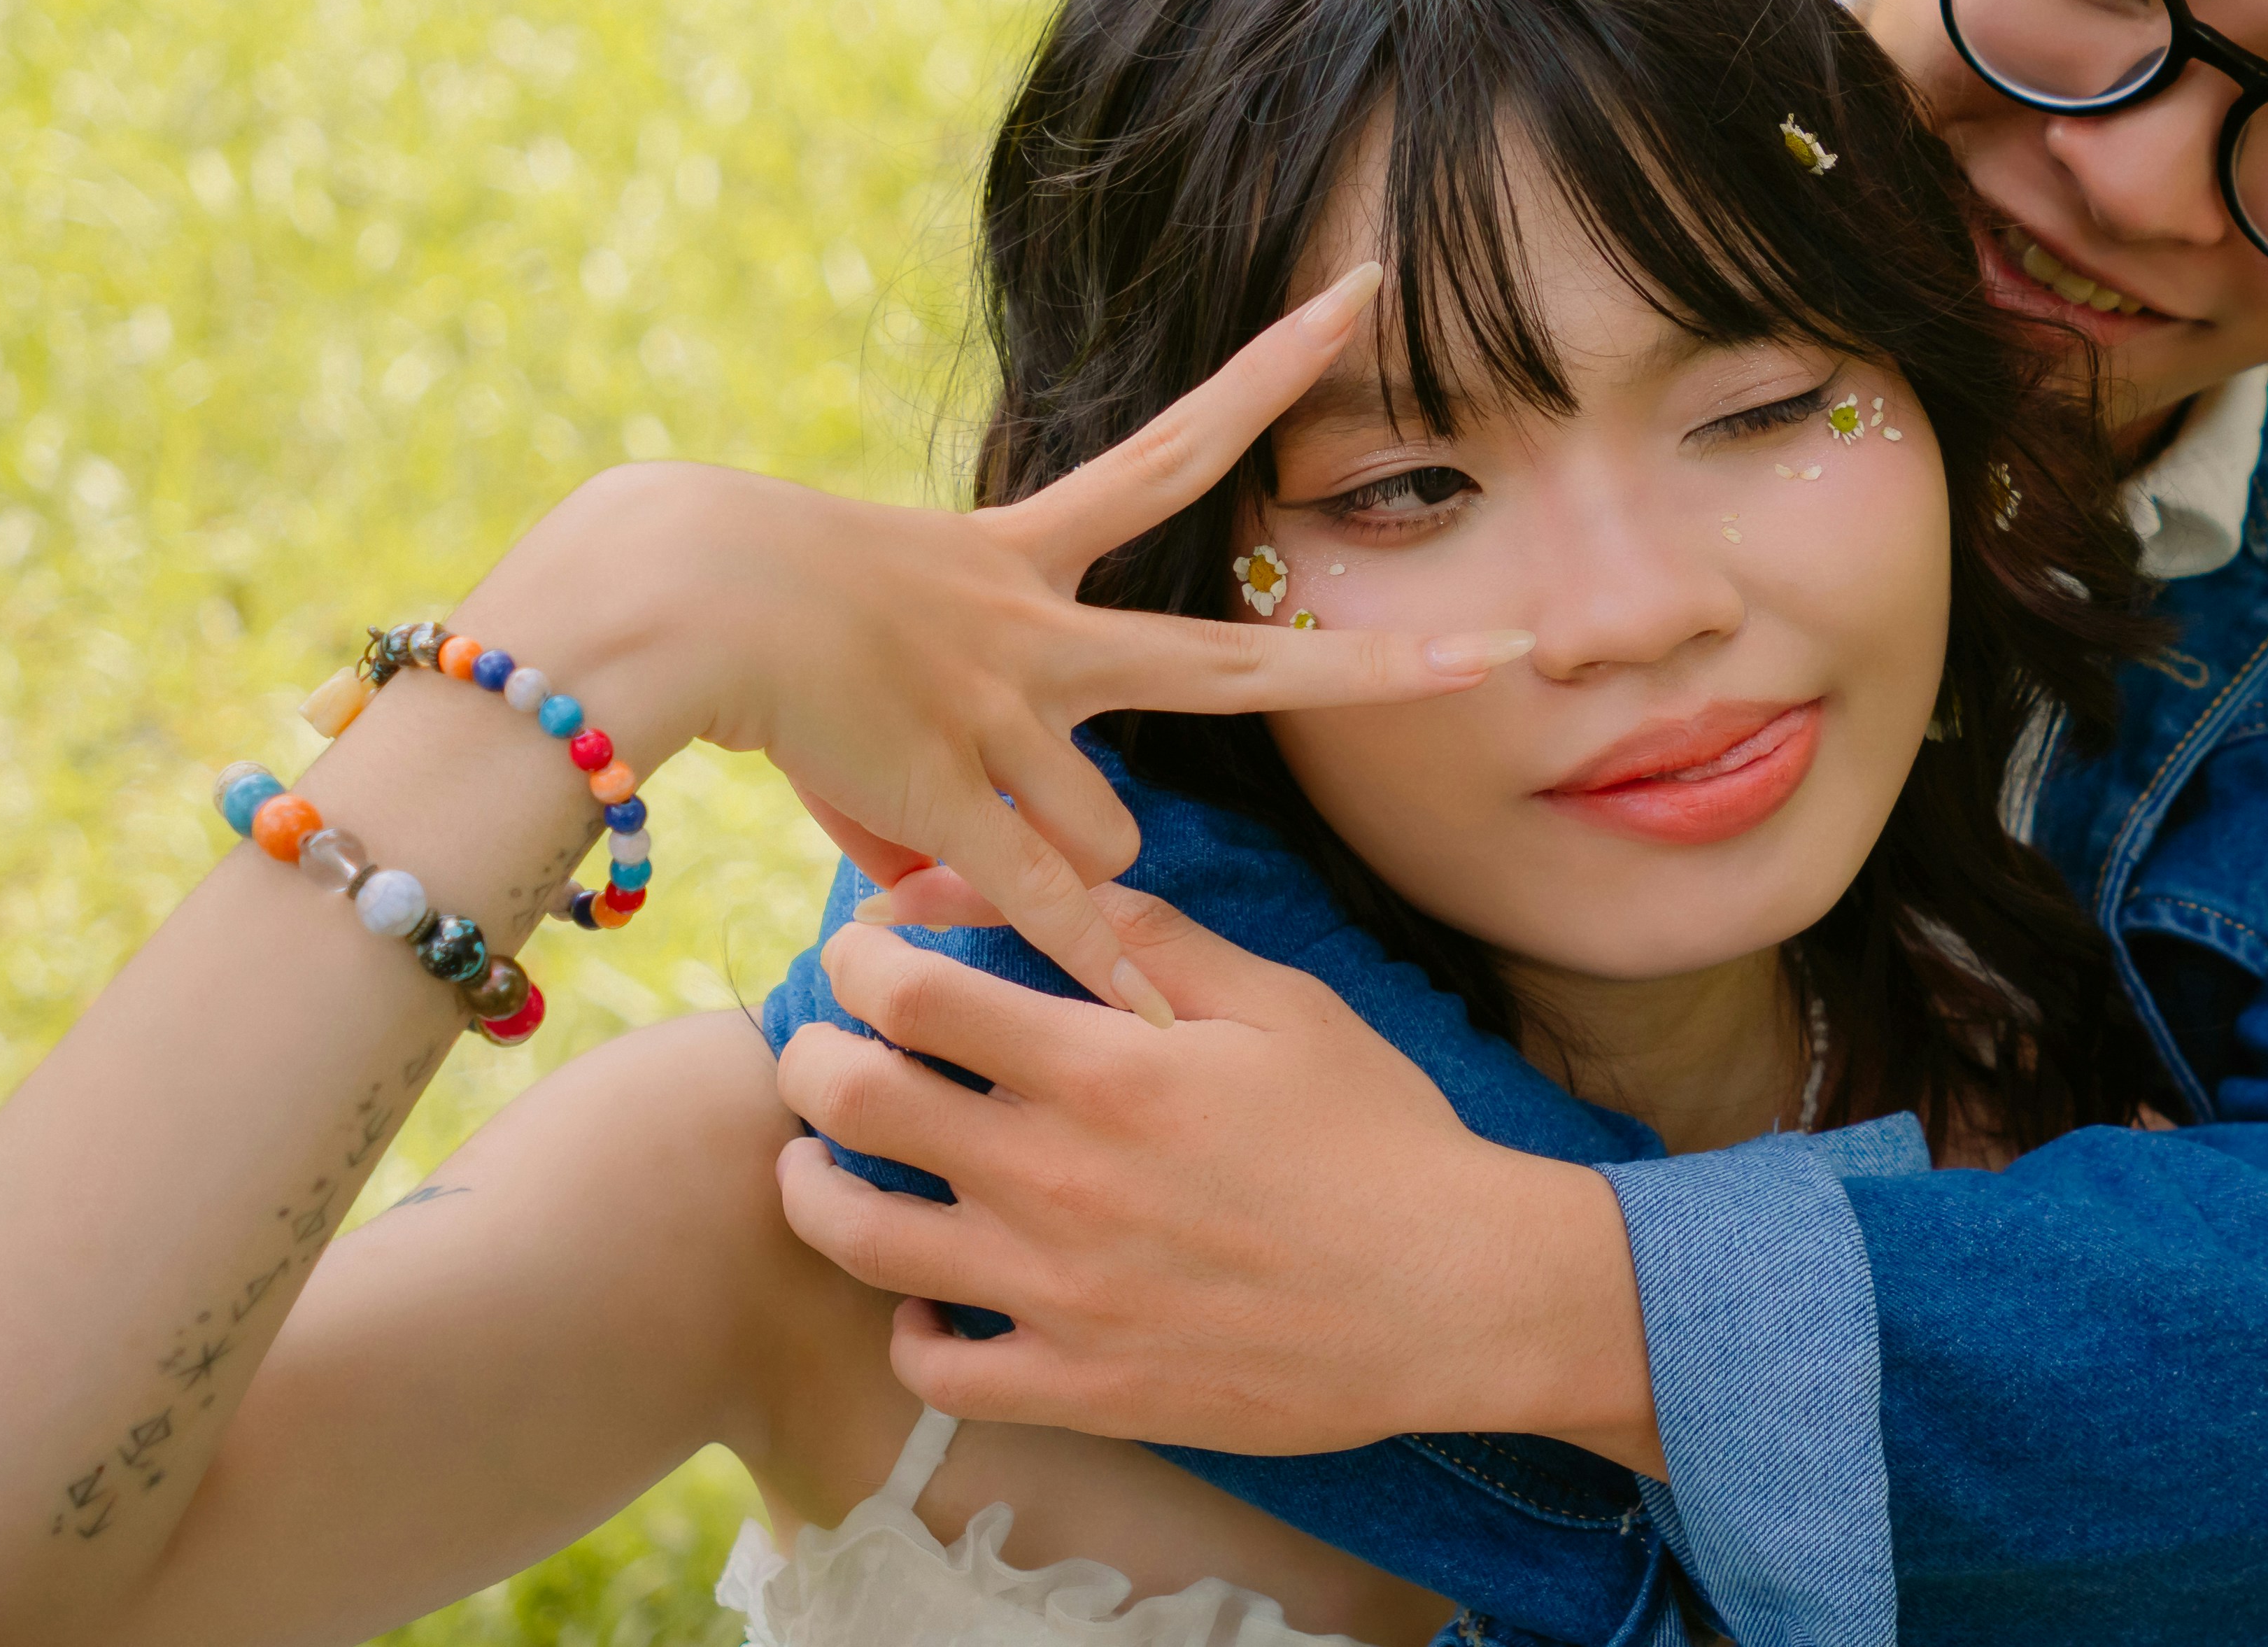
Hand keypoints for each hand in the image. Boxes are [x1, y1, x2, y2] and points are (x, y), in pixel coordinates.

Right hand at [459, 262, 1534, 1016]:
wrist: (651, 588)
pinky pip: (1042, 899)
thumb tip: (940, 883)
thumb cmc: (722, 594)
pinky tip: (1155, 1025)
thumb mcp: (857, 653)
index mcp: (1020, 552)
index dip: (1274, 370)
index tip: (1361, 301)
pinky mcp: (952, 789)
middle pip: (1236, 663)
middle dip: (1382, 668)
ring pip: (1094, 825)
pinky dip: (1092, 962)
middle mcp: (1040, 626)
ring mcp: (1008, 711)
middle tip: (1516, 653)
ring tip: (923, 828)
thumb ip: (930, 772)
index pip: (1183, 446)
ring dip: (1037, 856)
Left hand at [771, 889, 1663, 1471]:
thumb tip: (1040, 882)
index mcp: (1107, 1068)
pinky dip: (905, 1327)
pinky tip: (925, 1293)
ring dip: (814, 1186)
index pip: (908, 993)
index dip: (860, 959)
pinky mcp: (1080, 1385)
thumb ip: (1147, 936)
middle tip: (827, 1049)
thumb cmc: (1374, 1134)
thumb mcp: (1278, 1000)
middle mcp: (1059, 1177)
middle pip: (853, 1098)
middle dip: (813, 1056)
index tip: (866, 958)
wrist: (1454, 1293)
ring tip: (824, 1163)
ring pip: (857, 1234)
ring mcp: (1059, 1292)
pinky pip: (933, 1369)